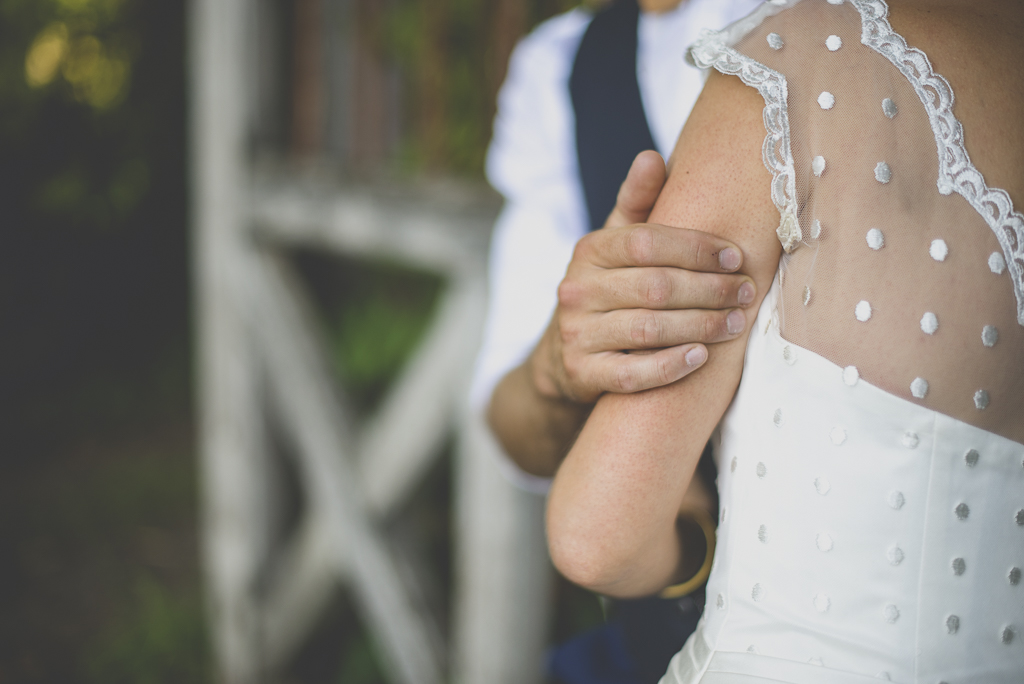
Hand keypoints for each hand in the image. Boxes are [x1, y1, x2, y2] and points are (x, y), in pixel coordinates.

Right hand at [530, 151, 756, 402]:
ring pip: (647, 330)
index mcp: (589, 251)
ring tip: (735, 324)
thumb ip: (636, 203)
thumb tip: (650, 156)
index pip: (646, 242)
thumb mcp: (616, 244)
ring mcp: (576, 334)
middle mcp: (576, 290)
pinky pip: (632, 373)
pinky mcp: (582, 373)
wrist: (566, 355)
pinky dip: (670, 366)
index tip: (736, 256)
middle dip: (709, 289)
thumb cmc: (609, 289)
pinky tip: (701, 358)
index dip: (695, 248)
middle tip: (747, 293)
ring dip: (700, 327)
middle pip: (654, 287)